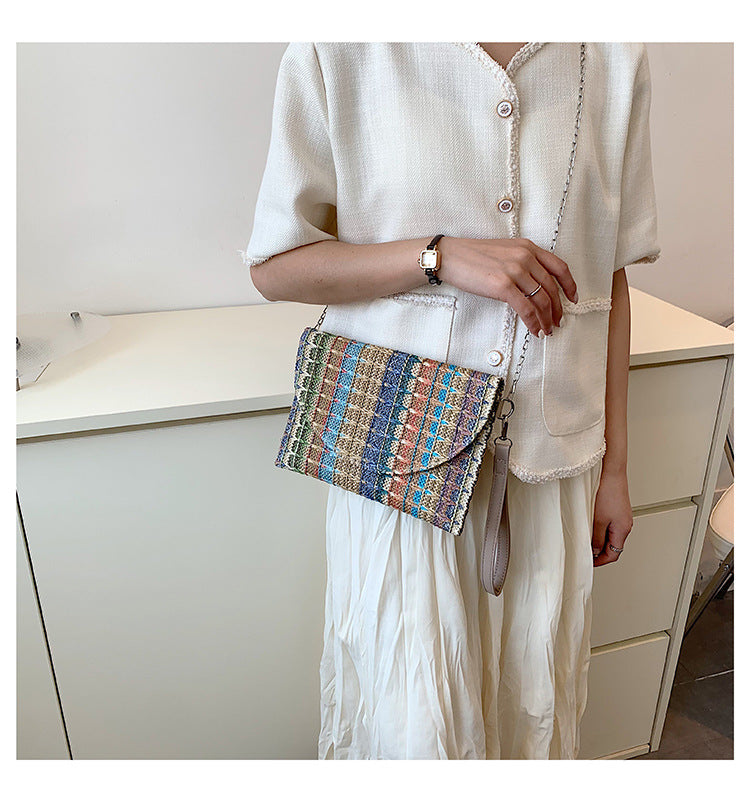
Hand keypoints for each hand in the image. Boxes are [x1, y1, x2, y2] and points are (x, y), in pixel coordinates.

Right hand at [439, 236, 578, 336]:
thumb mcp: (504, 251)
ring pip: (541, 300)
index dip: (570, 285)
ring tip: (547, 330)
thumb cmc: (472, 256)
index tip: (573, 299)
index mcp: (528, 247)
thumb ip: (522, 263)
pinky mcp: (503, 286)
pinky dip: (533, 322)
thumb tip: (534, 286)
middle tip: (558, 322)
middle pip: (551, 288)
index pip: (559, 267)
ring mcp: (515, 271)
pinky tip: (535, 330)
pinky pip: (526, 308)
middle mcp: (525, 257)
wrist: (450, 256)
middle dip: (558, 309)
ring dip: (547, 319)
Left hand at [591, 468, 633, 565]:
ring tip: (585, 539)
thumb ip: (597, 538)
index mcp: (623, 530)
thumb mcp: (598, 520)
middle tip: (585, 552)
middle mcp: (625, 524)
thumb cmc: (607, 492)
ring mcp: (622, 516)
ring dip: (599, 539)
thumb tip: (595, 551)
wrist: (611, 471)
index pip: (614, 554)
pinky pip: (609, 524)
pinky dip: (600, 529)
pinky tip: (590, 524)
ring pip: (610, 535)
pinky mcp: (617, 508)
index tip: (589, 563)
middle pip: (613, 546)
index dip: (600, 561)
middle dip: (599, 552)